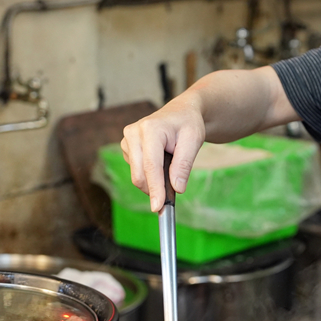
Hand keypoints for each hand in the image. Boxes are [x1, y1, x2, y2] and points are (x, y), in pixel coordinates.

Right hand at [121, 97, 205, 211]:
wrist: (181, 113)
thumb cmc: (188, 124)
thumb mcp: (193, 141)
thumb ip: (183, 165)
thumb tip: (177, 189)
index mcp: (150, 129)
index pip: (151, 166)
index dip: (155, 189)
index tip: (158, 207)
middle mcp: (133, 133)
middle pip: (139, 174)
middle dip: (154, 190)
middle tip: (171, 199)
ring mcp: (127, 140)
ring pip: (137, 175)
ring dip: (153, 181)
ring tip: (171, 166)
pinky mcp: (126, 147)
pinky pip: (137, 171)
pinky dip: (149, 175)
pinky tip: (161, 162)